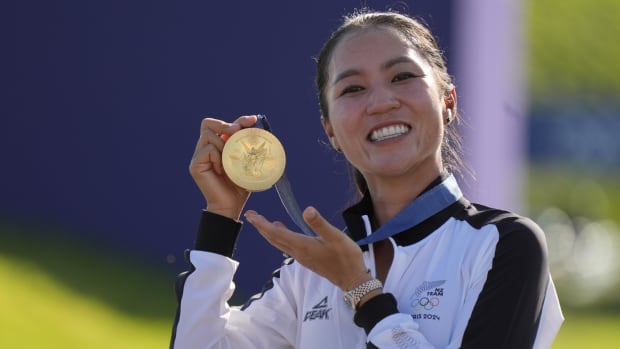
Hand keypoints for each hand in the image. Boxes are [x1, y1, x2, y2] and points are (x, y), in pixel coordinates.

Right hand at [189, 115, 257, 219]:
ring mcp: (198, 156)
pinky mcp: (195, 165)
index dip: (238, 120)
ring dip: (223, 144)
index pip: (223, 125)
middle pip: (207, 123)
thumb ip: (248, 147)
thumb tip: (258, 128)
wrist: (230, 206)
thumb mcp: (247, 163)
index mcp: (218, 146)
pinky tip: (223, 170)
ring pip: (208, 135)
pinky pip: (207, 150)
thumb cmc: (240, 186)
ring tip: (230, 160)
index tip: (253, 120)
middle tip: (237, 131)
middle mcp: (205, 148)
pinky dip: (218, 157)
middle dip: (224, 124)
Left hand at [244, 206, 368, 289]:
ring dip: (269, 232)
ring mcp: (302, 257)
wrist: (352, 279)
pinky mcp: (307, 259)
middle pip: (274, 238)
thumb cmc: (345, 257)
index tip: (250, 215)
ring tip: (262, 222)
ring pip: (279, 243)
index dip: (262, 224)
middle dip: (261, 227)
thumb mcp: (335, 237)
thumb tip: (307, 210)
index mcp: (302, 245)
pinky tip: (283, 230)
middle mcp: (298, 252)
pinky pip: (287, 246)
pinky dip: (280, 237)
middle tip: (250, 215)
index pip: (276, 233)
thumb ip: (320, 224)